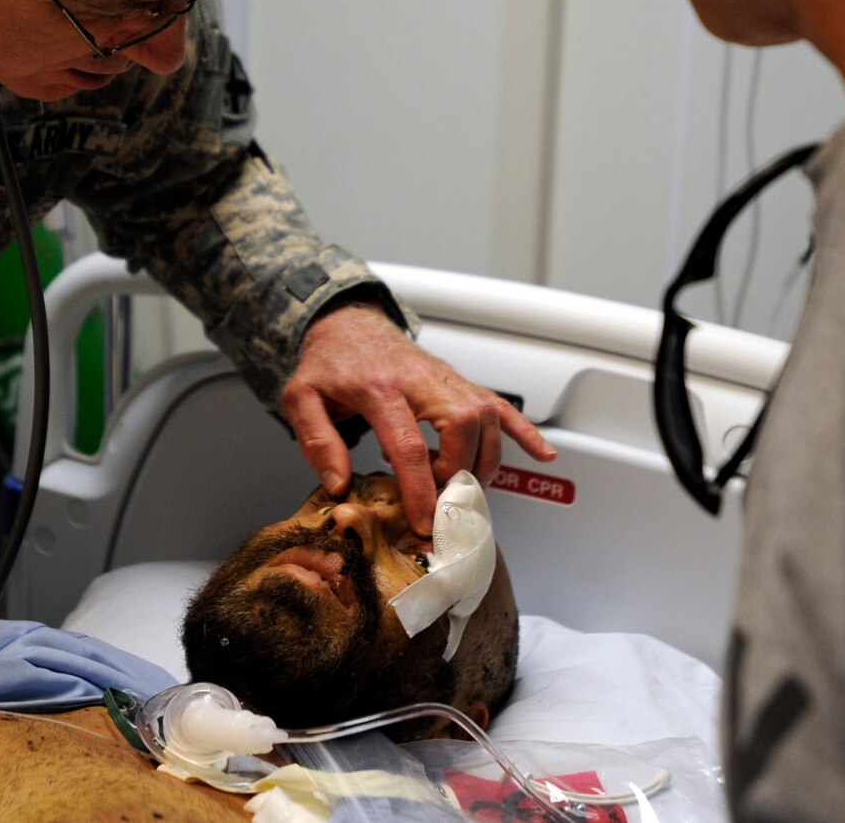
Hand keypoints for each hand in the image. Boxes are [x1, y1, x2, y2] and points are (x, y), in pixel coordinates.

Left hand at [279, 303, 556, 536]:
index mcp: (379, 387)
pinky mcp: (459, 381)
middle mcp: (420, 380)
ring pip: (486, 417)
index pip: (408, 443)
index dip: (420, 489)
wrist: (347, 322)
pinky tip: (543, 454)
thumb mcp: (301, 397)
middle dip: (457, 473)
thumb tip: (340, 485)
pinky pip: (501, 404)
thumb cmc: (328, 361)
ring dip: (482, 461)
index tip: (423, 521)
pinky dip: (525, 431)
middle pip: (460, 427)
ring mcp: (445, 379)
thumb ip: (317, 441)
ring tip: (460, 489)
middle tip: (440, 501)